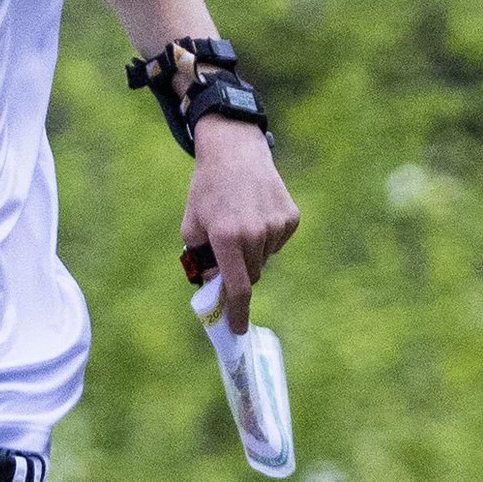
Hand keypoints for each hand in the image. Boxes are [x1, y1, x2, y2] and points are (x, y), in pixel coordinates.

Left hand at [182, 120, 298, 331]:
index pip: (237, 287)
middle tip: (228, 251)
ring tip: (241, 221)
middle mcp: (255, 233)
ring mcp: (276, 226)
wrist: (235, 152)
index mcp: (226, 237)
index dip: (237, 312)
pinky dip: (266, 238)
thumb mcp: (192, 225)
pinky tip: (256, 213)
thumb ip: (201, 261)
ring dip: (252, 253)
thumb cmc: (207, 191)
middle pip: (251, 276)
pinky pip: (277, 243)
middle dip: (239, 273)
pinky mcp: (290, 218)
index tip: (238, 329)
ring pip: (264, 260)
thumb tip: (214, 289)